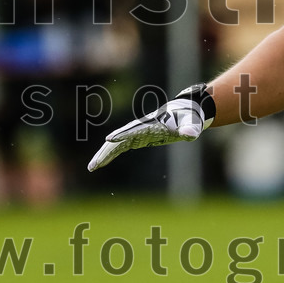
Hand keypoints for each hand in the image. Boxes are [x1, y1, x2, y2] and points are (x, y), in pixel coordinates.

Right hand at [87, 83, 214, 171]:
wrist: (185, 114)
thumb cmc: (188, 119)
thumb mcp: (191, 125)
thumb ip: (190, 130)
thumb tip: (190, 134)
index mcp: (151, 125)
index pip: (134, 130)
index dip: (123, 135)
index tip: (110, 139)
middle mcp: (140, 128)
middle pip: (119, 139)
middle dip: (106, 151)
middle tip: (94, 165)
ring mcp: (137, 133)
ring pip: (116, 144)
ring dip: (104, 155)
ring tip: (92, 167)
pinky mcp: (138, 138)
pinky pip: (120, 147)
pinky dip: (110, 154)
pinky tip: (101, 164)